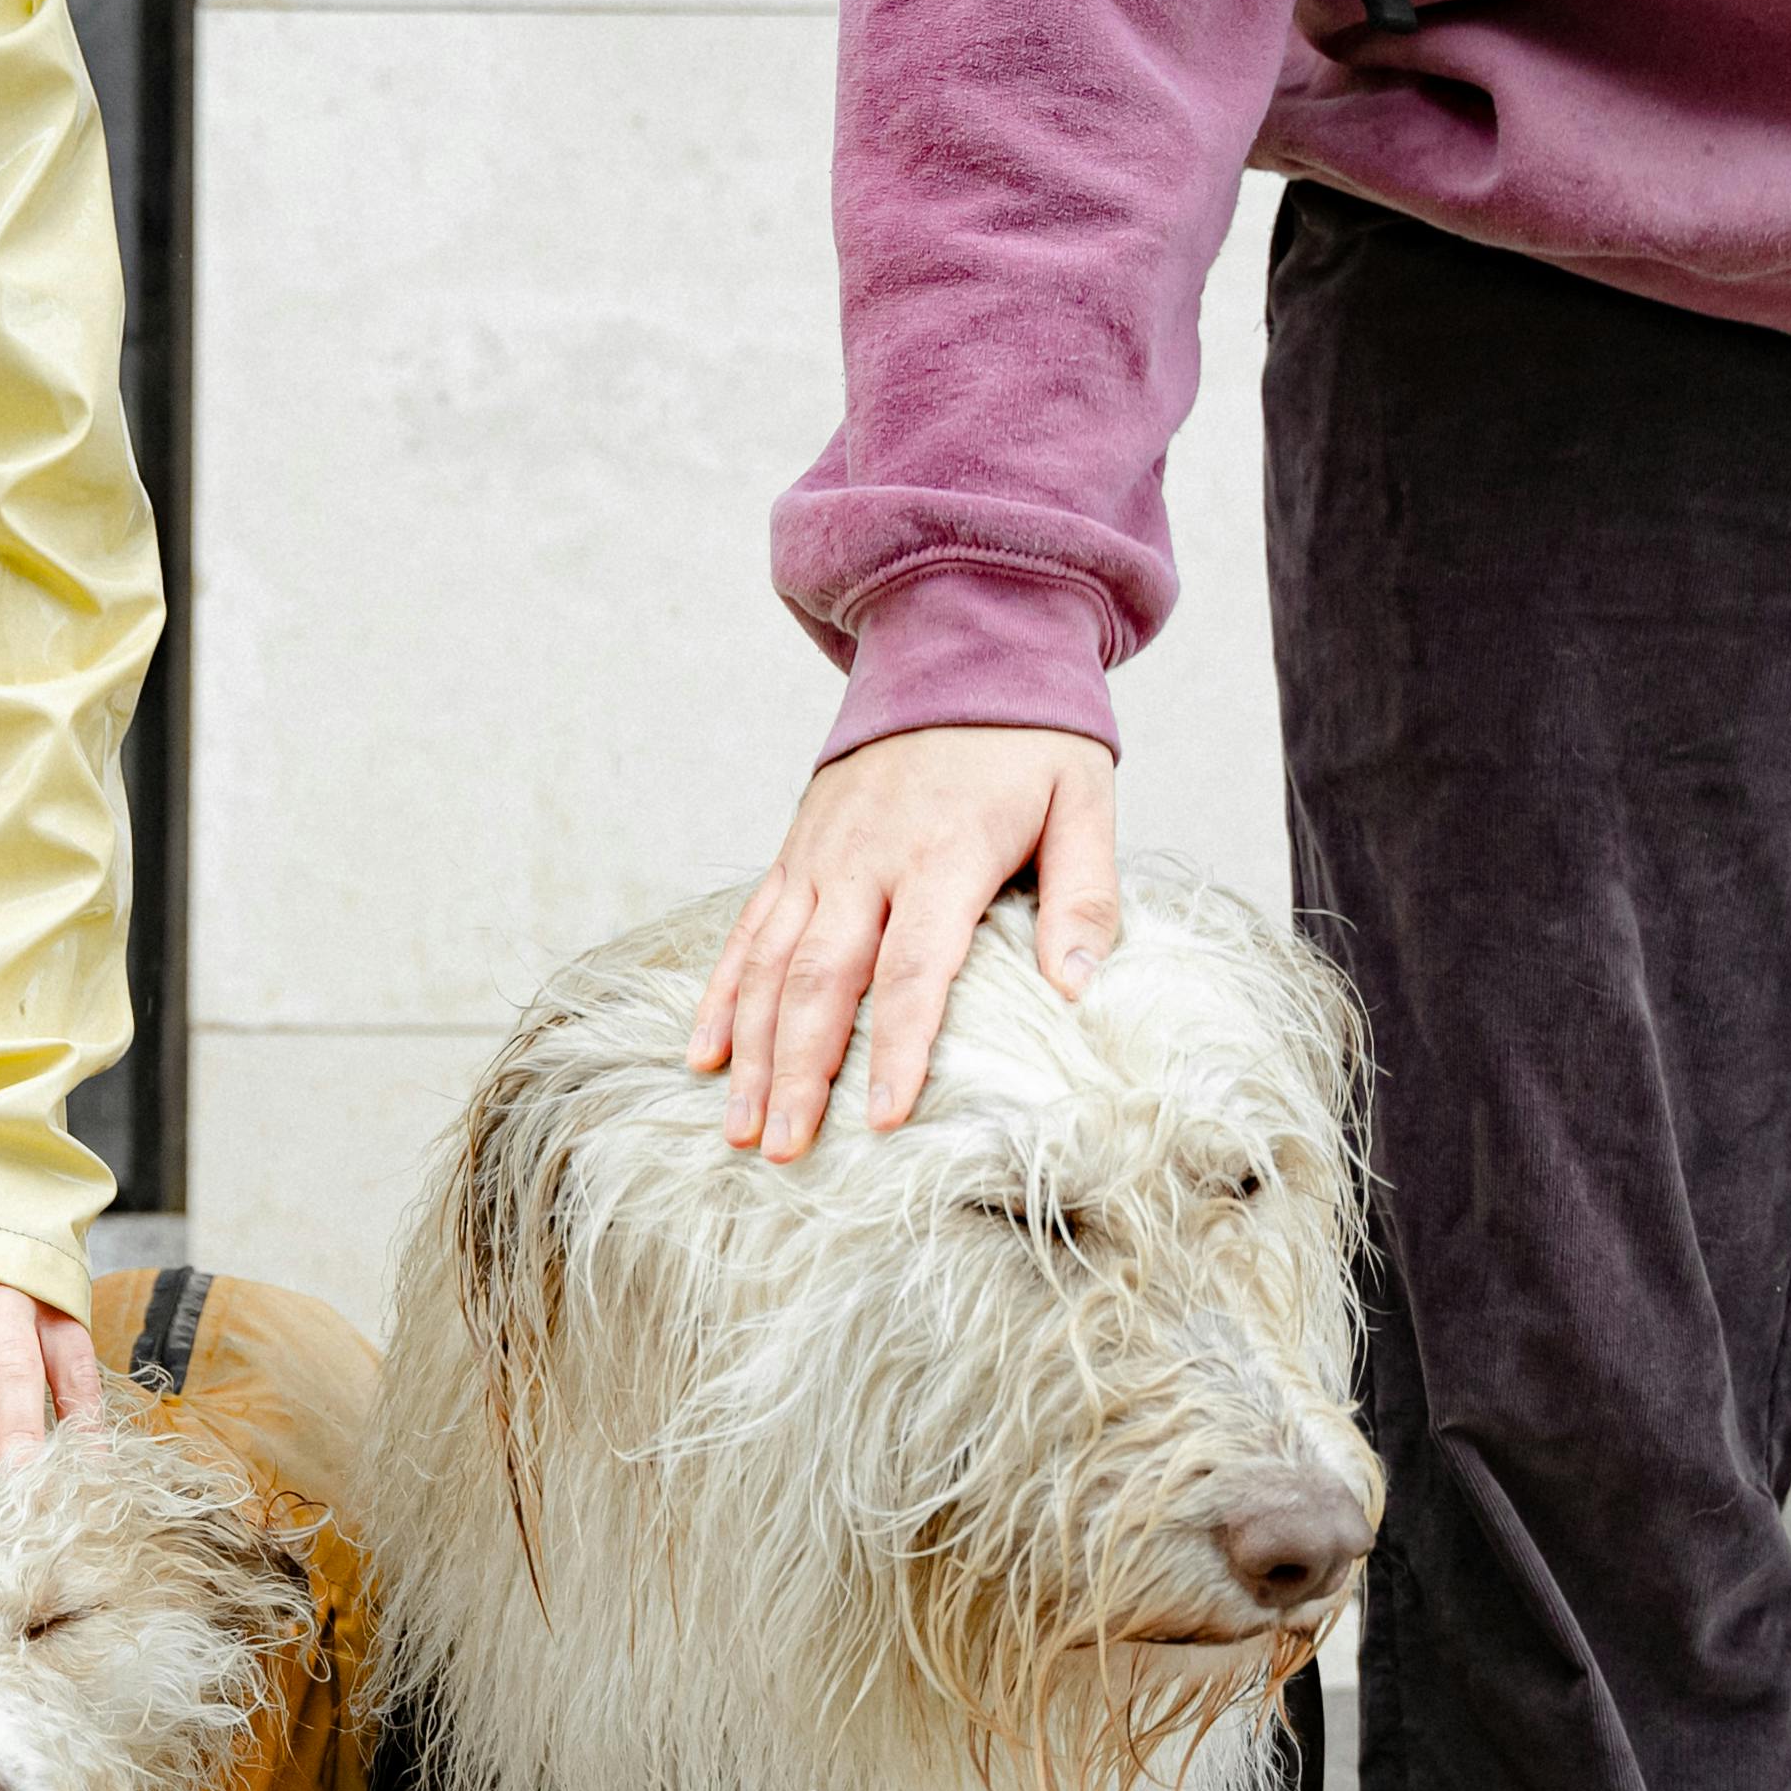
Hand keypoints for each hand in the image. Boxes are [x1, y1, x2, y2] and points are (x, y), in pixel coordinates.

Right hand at [688, 724, 1119, 1158]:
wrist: (959, 641)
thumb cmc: (1032, 735)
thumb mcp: (1084, 801)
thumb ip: (1084, 897)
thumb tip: (1078, 991)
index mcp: (944, 853)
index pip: (914, 969)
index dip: (898, 1047)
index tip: (885, 1118)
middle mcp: (868, 858)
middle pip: (823, 980)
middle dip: (800, 1072)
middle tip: (786, 1149)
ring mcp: (821, 854)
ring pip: (772, 966)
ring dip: (752, 1052)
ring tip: (742, 1129)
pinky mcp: (796, 850)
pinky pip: (749, 931)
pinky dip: (723, 995)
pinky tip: (706, 1055)